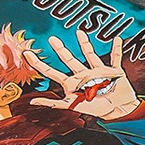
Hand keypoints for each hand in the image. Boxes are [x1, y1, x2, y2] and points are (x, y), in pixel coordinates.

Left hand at [25, 32, 140, 120]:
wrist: (118, 111)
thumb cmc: (96, 109)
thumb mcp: (72, 106)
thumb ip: (53, 103)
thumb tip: (32, 102)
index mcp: (72, 83)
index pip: (51, 72)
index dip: (38, 64)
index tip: (27, 53)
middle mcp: (83, 75)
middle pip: (69, 60)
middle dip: (60, 50)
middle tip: (52, 39)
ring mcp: (98, 71)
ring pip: (90, 55)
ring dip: (85, 44)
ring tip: (80, 32)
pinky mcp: (113, 71)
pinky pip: (115, 57)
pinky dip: (117, 48)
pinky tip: (117, 39)